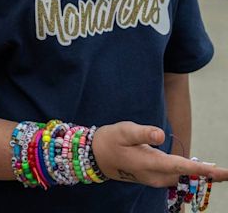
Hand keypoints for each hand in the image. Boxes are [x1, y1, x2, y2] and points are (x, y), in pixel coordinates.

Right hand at [92, 122, 227, 187]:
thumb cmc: (109, 140)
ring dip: (198, 173)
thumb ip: (143, 133)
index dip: (203, 169)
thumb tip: (160, 135)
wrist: (96, 157)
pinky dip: (187, 172)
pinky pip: (175, 176)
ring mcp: (153, 179)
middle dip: (207, 173)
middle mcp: (154, 175)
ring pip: (181, 176)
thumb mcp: (124, 131)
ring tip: (218, 172)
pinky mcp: (152, 178)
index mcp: (149, 163)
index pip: (181, 166)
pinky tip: (196, 168)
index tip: (223, 172)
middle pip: (186, 174)